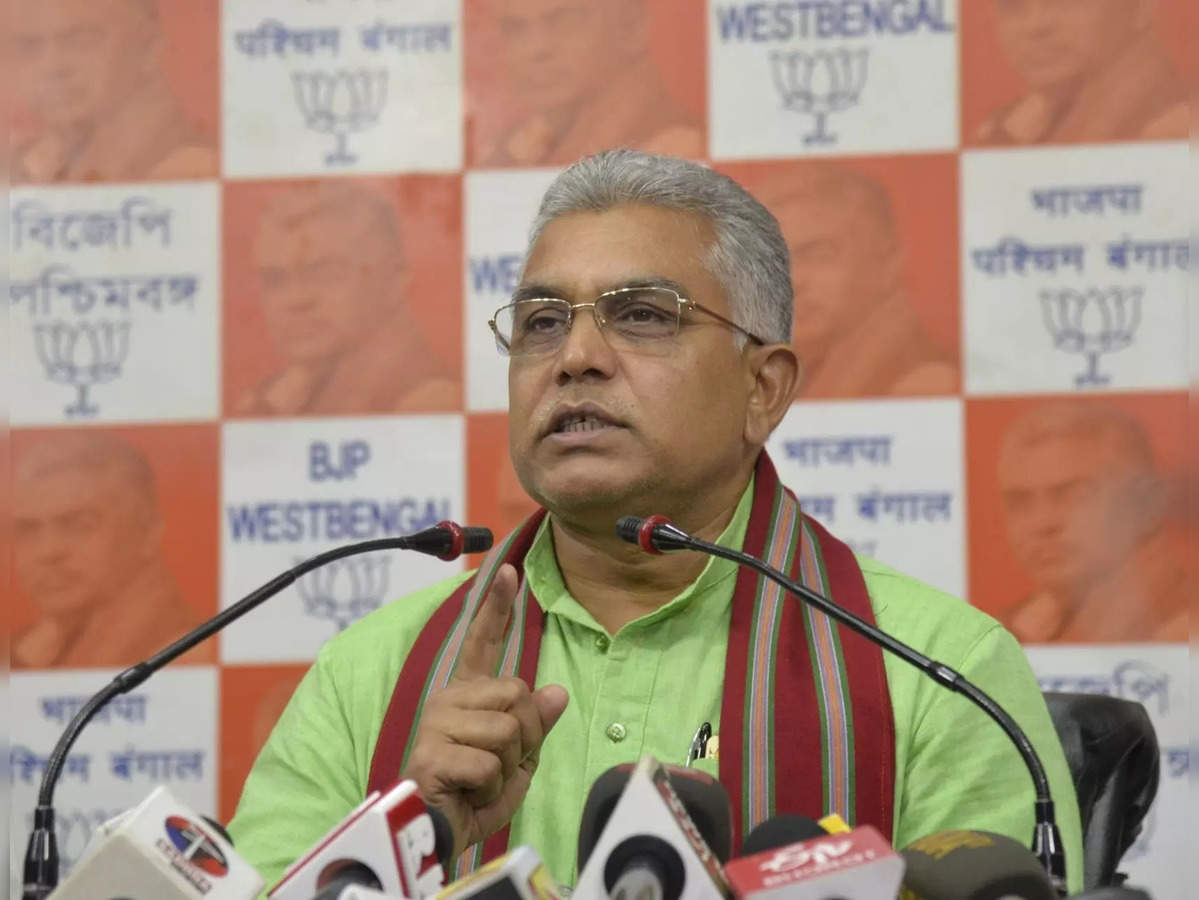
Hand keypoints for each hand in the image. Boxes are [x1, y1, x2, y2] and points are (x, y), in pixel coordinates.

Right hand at [403, 564, 568, 859]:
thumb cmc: (473, 796)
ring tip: (482, 781)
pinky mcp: (432, 752)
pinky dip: (493, 786)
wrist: (436, 836)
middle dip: (525, 736)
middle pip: (518, 693)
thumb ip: (534, 724)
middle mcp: (448, 700)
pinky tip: (470, 793)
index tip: (509, 569)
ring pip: (509, 727)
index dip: (497, 606)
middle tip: (500, 765)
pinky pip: (491, 761)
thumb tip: (556, 692)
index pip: (484, 642)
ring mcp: (437, 724)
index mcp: (467, 696)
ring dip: (509, 765)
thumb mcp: (517, 759)